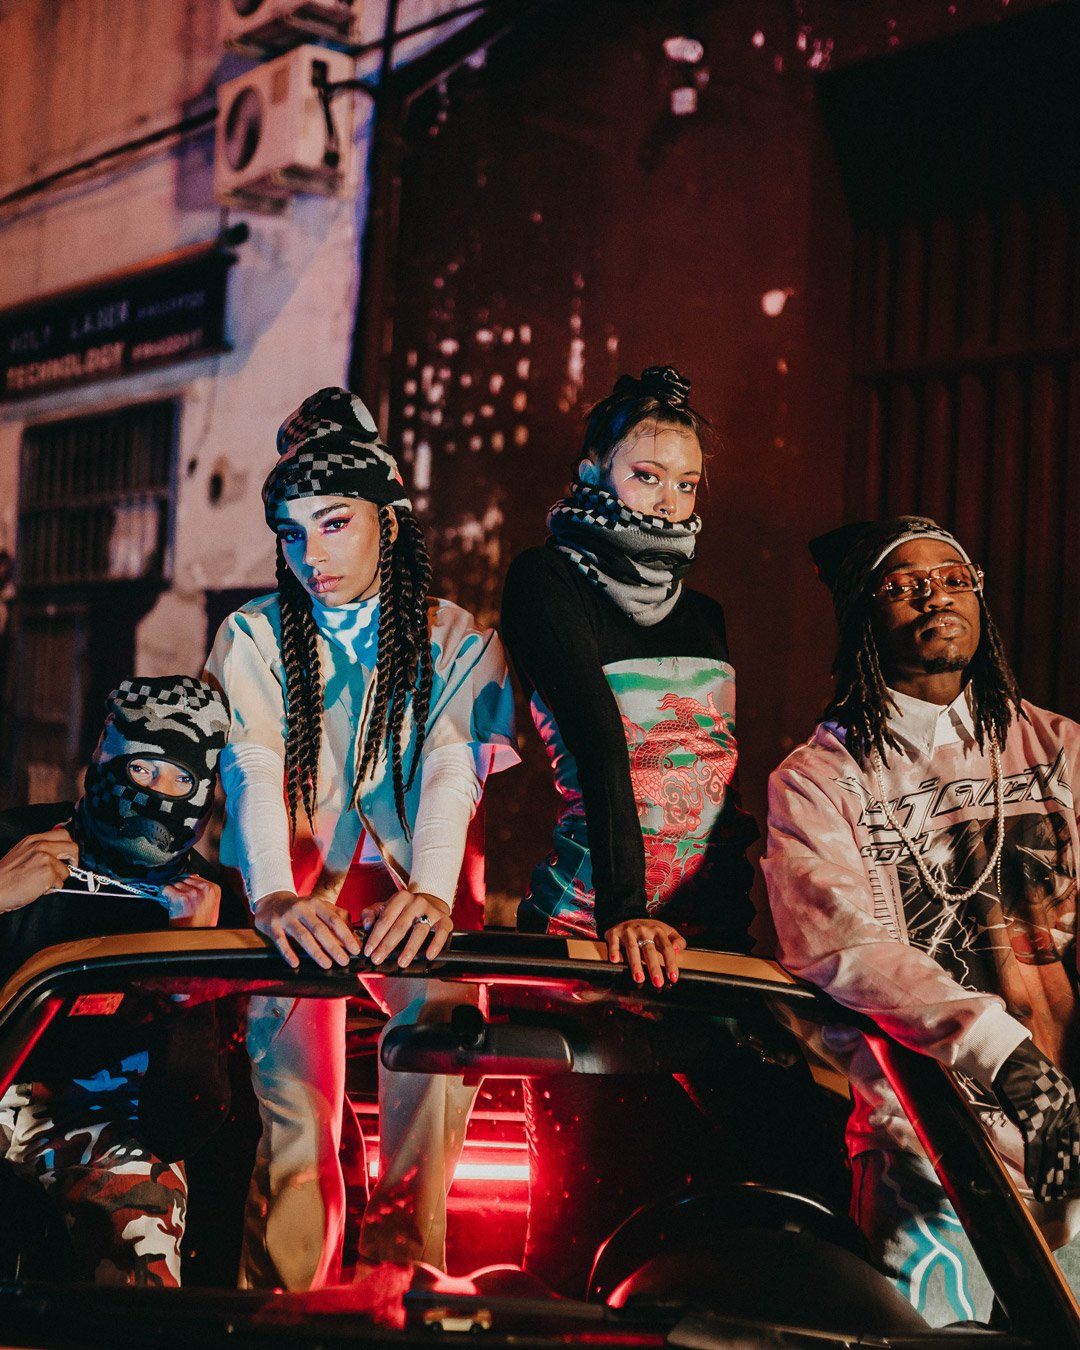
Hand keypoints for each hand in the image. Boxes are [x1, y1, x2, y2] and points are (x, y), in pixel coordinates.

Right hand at [0, 827, 77, 913]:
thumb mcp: (22, 854)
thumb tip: (59, 854)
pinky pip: (60, 883)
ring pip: (67, 869)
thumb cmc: (6, 877)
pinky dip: (52, 889)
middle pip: (72, 848)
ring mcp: (45, 858)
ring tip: (41, 882)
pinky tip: (38, 888)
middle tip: (66, 869)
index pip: (63, 834)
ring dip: (57, 879)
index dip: (68, 847)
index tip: (67, 856)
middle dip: (73, 860)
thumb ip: (40, 850)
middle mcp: (40, 845)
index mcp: (33, 839)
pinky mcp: (48, 872)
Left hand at [162, 875, 220, 927]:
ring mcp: (192, 893)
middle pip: (183, 879)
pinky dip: (162, 893)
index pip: (194, 876)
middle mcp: (205, 889)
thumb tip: (193, 877)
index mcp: (214, 889)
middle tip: (175, 898)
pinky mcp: (180, 898)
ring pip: (174, 883)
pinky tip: (165, 900)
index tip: (181, 891)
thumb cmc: (202, 925)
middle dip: (178, 887)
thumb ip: (204, 891)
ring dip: (170, 891)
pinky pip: (166, 888)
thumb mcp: (210, 905)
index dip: (185, 884)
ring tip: (171, 902)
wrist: (195, 938)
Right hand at [253, 889, 361, 970]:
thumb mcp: (320, 907)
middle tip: (344, 961)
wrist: (272, 901)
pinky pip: (281, 941)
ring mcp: (287, 917)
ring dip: (316, 952)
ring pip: (303, 936)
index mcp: (316, 904)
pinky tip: (296, 964)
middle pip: (320, 929)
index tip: (355, 949)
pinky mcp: (272, 926)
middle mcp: (302, 908)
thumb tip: (355, 935)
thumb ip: (338, 917)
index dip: (346, 935)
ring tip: (327, 965)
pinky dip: (288, 953)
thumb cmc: (302, 908)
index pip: (334, 920)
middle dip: (333, 946)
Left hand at [360, 889, 451, 967]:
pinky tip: (428, 956)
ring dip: (410, 949)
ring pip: (419, 931)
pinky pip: (441, 933)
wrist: (431, 902)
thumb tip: (366, 925)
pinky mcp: (444, 920)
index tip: (368, 951)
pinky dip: (435, 944)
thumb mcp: (385, 907)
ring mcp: (431, 911)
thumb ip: (370, 914)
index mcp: (401, 898)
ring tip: (401, 962)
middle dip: (387, 945)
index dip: (375, 936)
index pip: (385, 919)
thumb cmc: (404, 909)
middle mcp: (417, 902)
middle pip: (400, 927)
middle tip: (378, 959)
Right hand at [604, 918, 685, 987]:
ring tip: (639, 978)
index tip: (673, 977)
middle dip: (654, 967)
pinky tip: (615, 960)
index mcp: (658, 930)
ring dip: (636, 964)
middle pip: (649, 950)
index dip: (670, 963)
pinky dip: (614, 951)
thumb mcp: (667, 931)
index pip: (666, 948)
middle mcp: (643, 930)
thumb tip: (677, 950)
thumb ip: (678, 940)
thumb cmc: (650, 930)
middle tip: (658, 982)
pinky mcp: (615, 932)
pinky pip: (614, 943)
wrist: (628, 915)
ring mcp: (628, 931)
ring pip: (632, 948)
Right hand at [993, 1039, 1079, 1201]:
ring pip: (1051, 1153)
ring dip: (1049, 1177)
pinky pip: (1034, 1149)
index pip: (1075, 1137)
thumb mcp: (1043, 1085)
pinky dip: (1034, 1167)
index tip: (1073, 1176)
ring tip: (1048, 1194)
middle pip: (1064, 1148)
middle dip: (1063, 1173)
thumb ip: (1050, 1105)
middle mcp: (1063, 1110)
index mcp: (1069, 1101)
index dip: (1073, 1159)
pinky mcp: (1031, 1118)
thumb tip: (1047, 1124)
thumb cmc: (1020, 1068)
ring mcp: (1048, 1115)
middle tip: (1062, 1191)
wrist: (1006, 1054)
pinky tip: (1034, 1182)